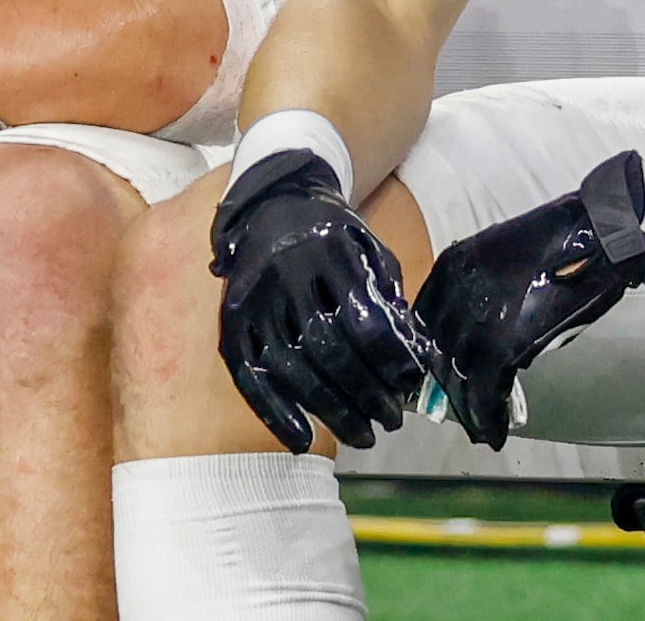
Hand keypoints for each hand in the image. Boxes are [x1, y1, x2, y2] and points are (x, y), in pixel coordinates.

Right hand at [209, 150, 431, 452]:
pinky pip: (248, 374)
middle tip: (390, 423)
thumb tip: (413, 357)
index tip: (409, 388)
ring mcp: (254, 298)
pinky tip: (301, 439)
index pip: (364, 320)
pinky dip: (273, 411)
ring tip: (363, 436)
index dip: (389, 361)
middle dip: (365, 394)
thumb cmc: (333, 236)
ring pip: (291, 368)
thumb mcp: (369, 249)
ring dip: (329, 411)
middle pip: (328, 350)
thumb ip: (390, 297)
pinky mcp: (231, 318)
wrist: (271, 205)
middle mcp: (286, 273)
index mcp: (329, 251)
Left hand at [412, 151, 644, 449]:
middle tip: (456, 403)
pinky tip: (493, 433)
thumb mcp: (500, 255)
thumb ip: (480, 289)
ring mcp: (475, 322)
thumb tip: (478, 324)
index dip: (434, 349)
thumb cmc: (557, 243)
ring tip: (476, 426)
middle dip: (447, 381)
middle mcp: (454, 295)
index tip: (440, 367)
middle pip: (439, 352)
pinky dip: (488, 418)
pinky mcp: (503, 348)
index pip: (424, 320)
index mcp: (450, 267)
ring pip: (459, 377)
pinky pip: (486, 393)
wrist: (595, 238)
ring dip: (466, 406)